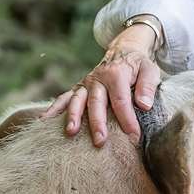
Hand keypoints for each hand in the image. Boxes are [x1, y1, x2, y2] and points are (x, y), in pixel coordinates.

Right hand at [40, 23, 162, 147]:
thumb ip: (147, 86)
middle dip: (97, 123)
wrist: (123, 51)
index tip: (133, 136)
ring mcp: (85, 84)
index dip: (127, 119)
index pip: (121, 100)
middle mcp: (97, 79)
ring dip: (73, 116)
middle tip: (100, 142)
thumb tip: (144, 105)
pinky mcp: (78, 89)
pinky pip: (64, 99)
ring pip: (77, 100)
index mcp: (116, 74)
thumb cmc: (138, 66)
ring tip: (70, 133)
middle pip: (96, 102)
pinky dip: (53, 109)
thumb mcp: (150, 70)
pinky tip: (43, 122)